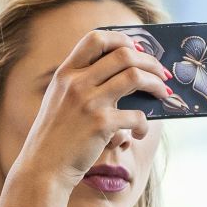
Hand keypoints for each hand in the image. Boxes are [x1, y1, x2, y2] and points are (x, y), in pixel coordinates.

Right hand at [13, 30, 174, 186]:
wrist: (43, 168)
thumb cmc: (56, 136)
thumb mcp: (60, 100)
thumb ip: (81, 83)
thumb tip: (125, 74)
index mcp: (66, 73)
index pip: (96, 38)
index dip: (122, 39)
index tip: (137, 49)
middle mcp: (77, 83)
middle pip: (124, 54)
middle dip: (150, 61)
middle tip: (162, 73)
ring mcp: (89, 102)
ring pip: (135, 77)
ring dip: (156, 84)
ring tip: (163, 93)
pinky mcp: (102, 124)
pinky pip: (136, 115)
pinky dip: (145, 124)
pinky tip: (141, 132)